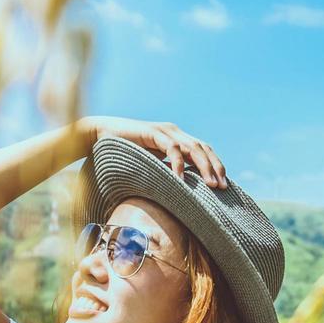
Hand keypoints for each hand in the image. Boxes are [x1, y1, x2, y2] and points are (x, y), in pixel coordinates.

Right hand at [81, 116, 228, 187]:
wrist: (99, 135)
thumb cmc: (123, 152)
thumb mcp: (150, 164)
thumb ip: (165, 171)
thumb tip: (180, 192)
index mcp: (177, 138)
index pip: (203, 150)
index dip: (215, 166)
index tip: (224, 186)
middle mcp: (174, 132)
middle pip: (203, 148)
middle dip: (215, 167)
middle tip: (223, 187)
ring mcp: (164, 130)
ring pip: (192, 148)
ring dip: (203, 166)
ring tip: (210, 184)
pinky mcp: (152, 132)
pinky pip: (171, 148)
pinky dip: (178, 164)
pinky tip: (181, 179)